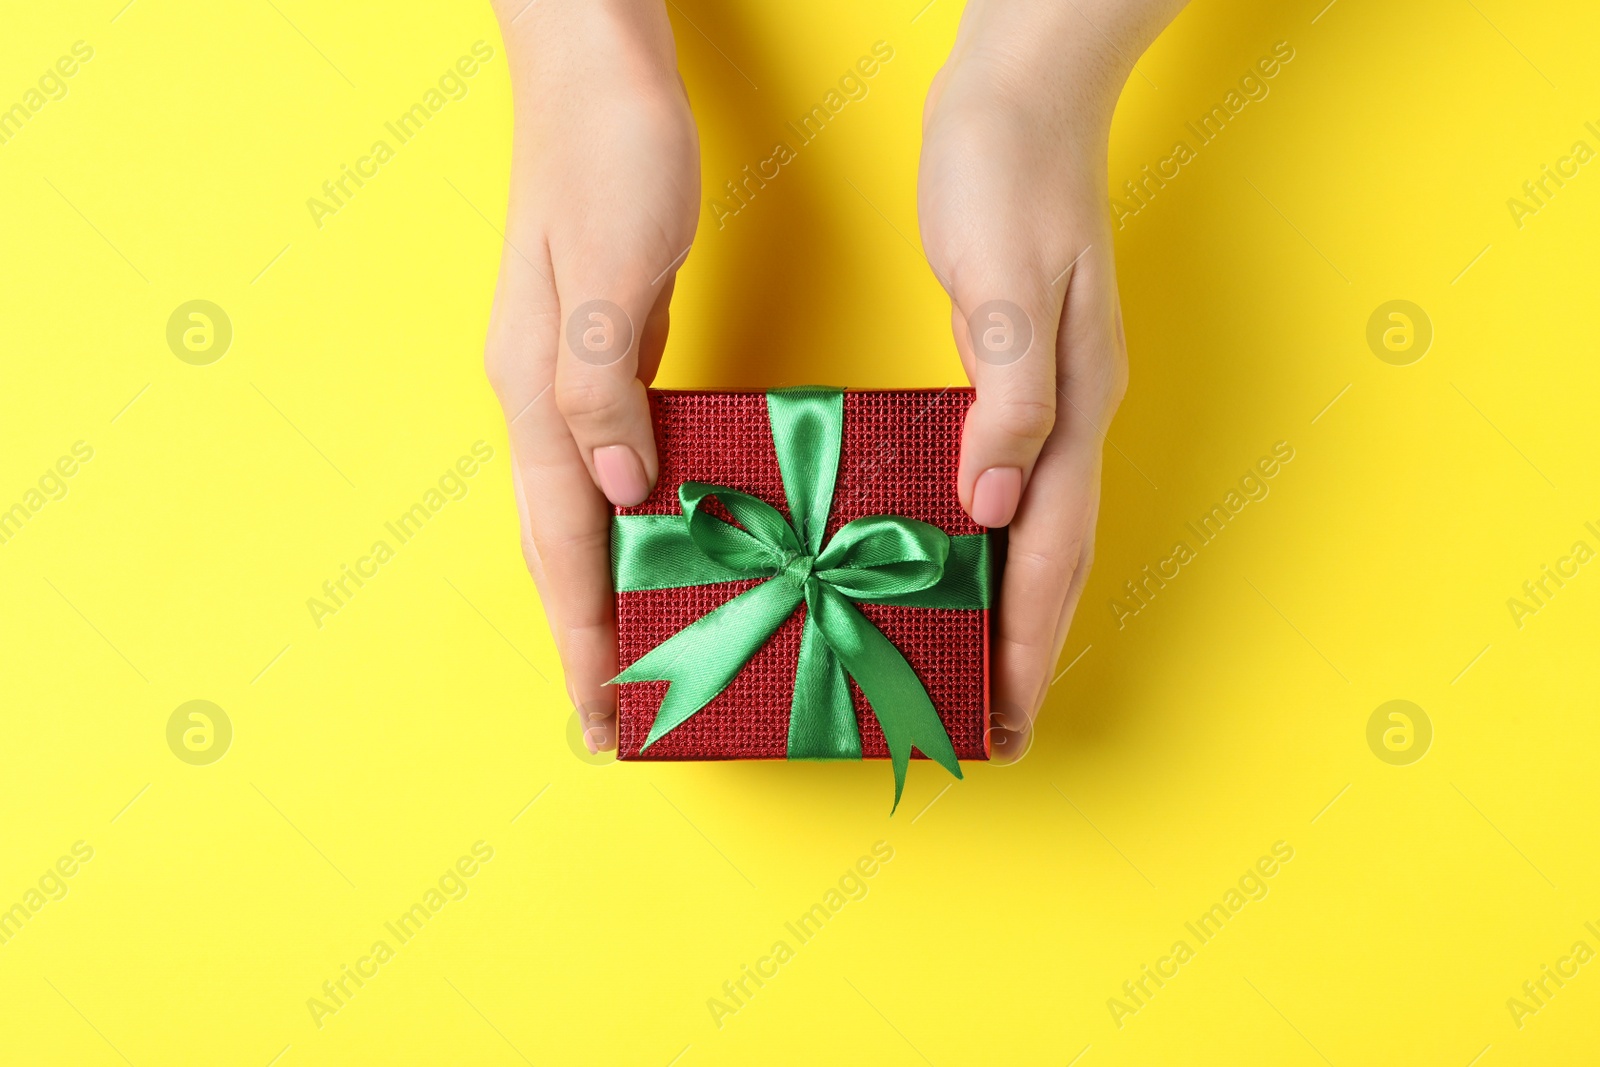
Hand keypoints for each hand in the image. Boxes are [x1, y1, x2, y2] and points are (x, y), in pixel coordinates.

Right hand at [484, 0, 696, 752]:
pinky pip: (608, 466)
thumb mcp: (613, 269)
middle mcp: (541, 395)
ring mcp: (566, 374)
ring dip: (604, 591)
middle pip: (560, 546)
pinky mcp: (601, 350)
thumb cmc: (608, 155)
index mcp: (540, 388)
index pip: (563, 544)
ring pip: (581, 513)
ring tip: (636, 657)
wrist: (592, 68)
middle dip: (586, 639)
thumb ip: (603, 384)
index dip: (582, 638)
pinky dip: (626, 525)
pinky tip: (656, 541)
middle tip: (616, 721)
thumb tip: (621, 493)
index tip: (601, 723)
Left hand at [918, 0, 1180, 759]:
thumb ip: (1007, 399)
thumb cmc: (1007, 176)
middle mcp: (1072, 414)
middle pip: (1052, 561)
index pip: (1049, 552)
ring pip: (1039, 530)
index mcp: (1070, 405)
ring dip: (1012, 608)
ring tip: (979, 671)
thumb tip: (991, 510)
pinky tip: (962, 556)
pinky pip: (1014, 484)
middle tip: (995, 729)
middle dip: (1025, 651)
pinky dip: (994, 542)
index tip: (1007, 722)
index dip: (1027, 645)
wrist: (1026, 92)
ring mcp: (1053, 394)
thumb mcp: (1001, 283)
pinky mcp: (1022, 371)